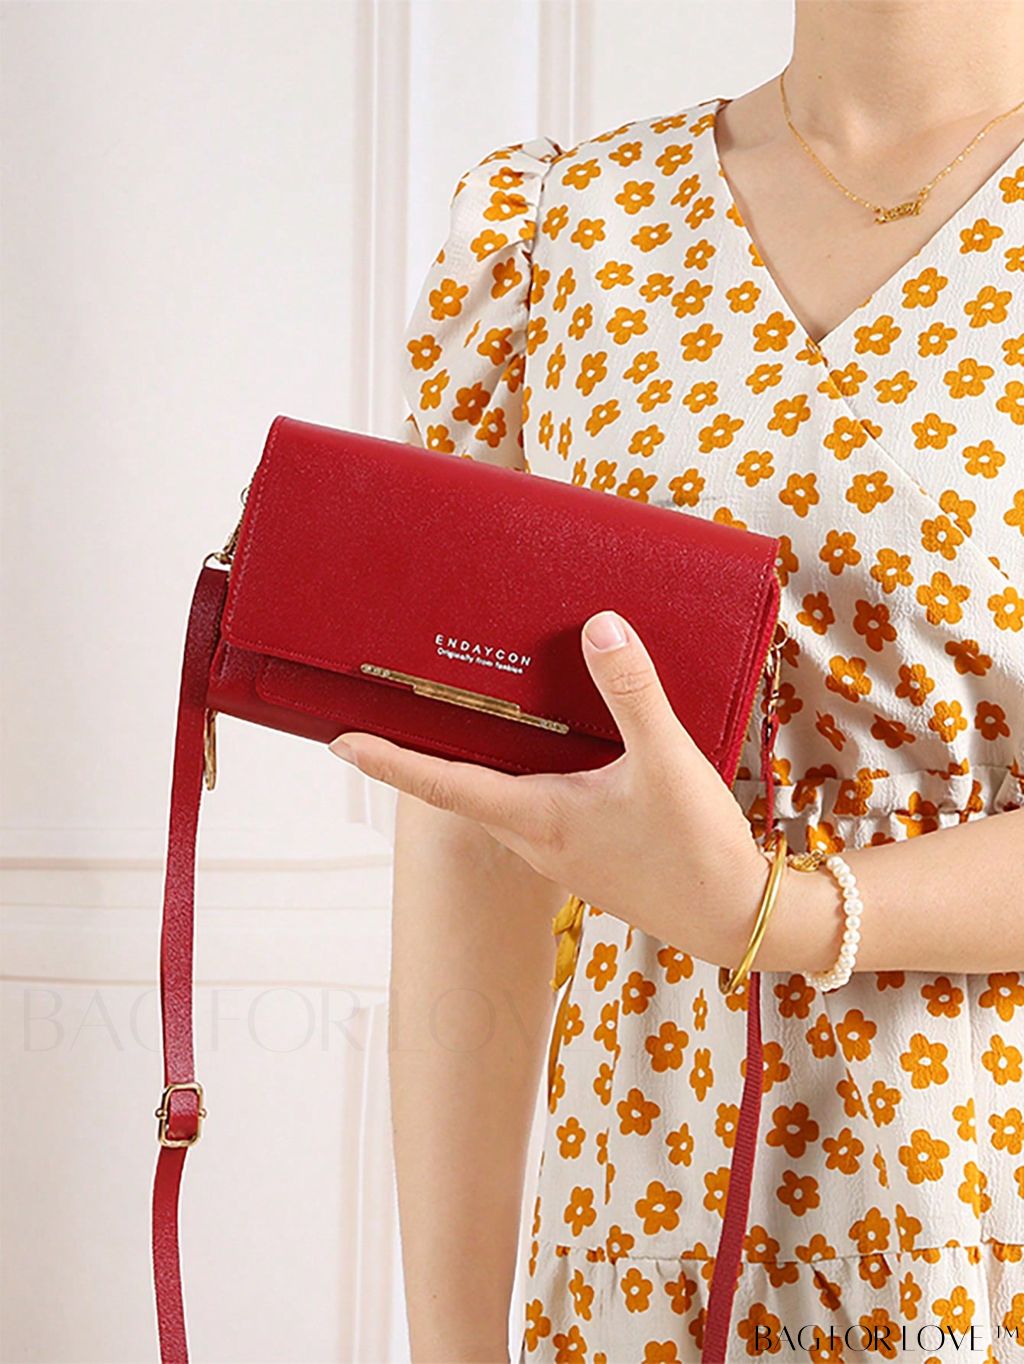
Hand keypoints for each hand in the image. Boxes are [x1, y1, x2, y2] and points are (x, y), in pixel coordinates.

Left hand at [329, 609, 766, 968]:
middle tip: (394, 707)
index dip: (388, 761)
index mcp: (537, 817)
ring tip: (462, 715)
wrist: (737, 919)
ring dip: (474, 762)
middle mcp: (535, 838)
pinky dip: (520, 772)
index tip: (339, 739)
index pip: (442, 784)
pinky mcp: (586, 851)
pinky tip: (550, 747)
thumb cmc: (696, 852)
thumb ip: (631, 692)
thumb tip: (599, 626)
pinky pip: (535, 805)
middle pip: (461, 789)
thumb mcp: (666, 763)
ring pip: (498, 798)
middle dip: (423, 751)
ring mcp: (558, 851)